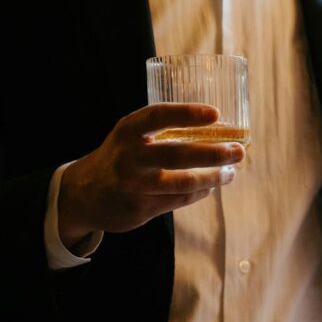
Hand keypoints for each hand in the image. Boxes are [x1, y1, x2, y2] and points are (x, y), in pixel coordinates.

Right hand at [57, 103, 244, 246]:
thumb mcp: (131, 137)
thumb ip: (162, 131)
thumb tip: (217, 128)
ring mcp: (135, 184)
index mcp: (128, 131)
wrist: (82, 193)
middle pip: (178, 154)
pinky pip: (180, 199)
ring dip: (214, 178)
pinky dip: (201, 192)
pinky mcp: (140, 207)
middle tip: (239, 151)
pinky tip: (212, 186)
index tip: (216, 113)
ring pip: (184, 182)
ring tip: (231, 172)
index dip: (188, 113)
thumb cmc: (121, 157)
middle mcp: (130, 157)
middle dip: (214, 153)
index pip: (158, 116)